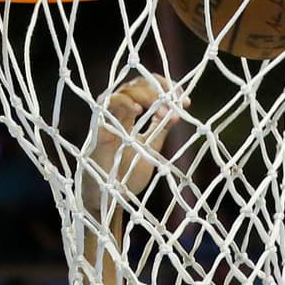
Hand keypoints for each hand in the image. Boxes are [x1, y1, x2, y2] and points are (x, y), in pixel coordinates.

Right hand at [81, 74, 186, 210]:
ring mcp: (108, 119)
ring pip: (124, 91)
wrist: (110, 199)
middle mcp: (119, 113)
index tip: (185, 101)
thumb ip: (160, 130)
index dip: (166, 88)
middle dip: (160, 89)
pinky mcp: (99, 129)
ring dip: (146, 94)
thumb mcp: (150, 149)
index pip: (148, 88)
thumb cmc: (126, 176)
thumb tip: (177, 113)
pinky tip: (138, 110)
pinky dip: (123, 104)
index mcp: (130, 116)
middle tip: (176, 103)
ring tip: (162, 108)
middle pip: (137, 84)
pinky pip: (107, 106)